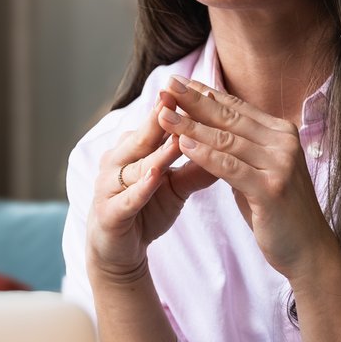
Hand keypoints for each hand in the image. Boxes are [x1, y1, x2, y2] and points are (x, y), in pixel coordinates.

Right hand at [86, 88, 218, 284]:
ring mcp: (109, 186)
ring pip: (136, 166)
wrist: (119, 252)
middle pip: (144, 137)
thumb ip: (197, 166)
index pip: (158, 125)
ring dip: (156, 152)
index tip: (199, 89)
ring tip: (177, 138)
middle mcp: (117, 161)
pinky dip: (141, 187)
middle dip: (161, 116)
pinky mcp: (109, 213)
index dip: (177, 108)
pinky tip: (155, 177)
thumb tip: (232, 145)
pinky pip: (127, 198)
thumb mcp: (176, 186)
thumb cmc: (147, 210)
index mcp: (133, 150)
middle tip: (179, 94)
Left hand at [157, 77, 332, 281]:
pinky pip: (230, 167)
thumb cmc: (278, 212)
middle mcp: (285, 142)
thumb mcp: (257, 172)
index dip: (205, 93)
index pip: (236, 107)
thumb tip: (208, 126)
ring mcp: (281, 164)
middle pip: (230, 117)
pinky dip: (204, 154)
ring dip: (191, 125)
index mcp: (282, 133)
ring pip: (227, 140)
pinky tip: (182, 144)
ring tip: (163, 114)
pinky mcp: (272, 189)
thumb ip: (239, 150)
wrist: (308, 250)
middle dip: (194, 100)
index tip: (178, 81)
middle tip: (166, 85)